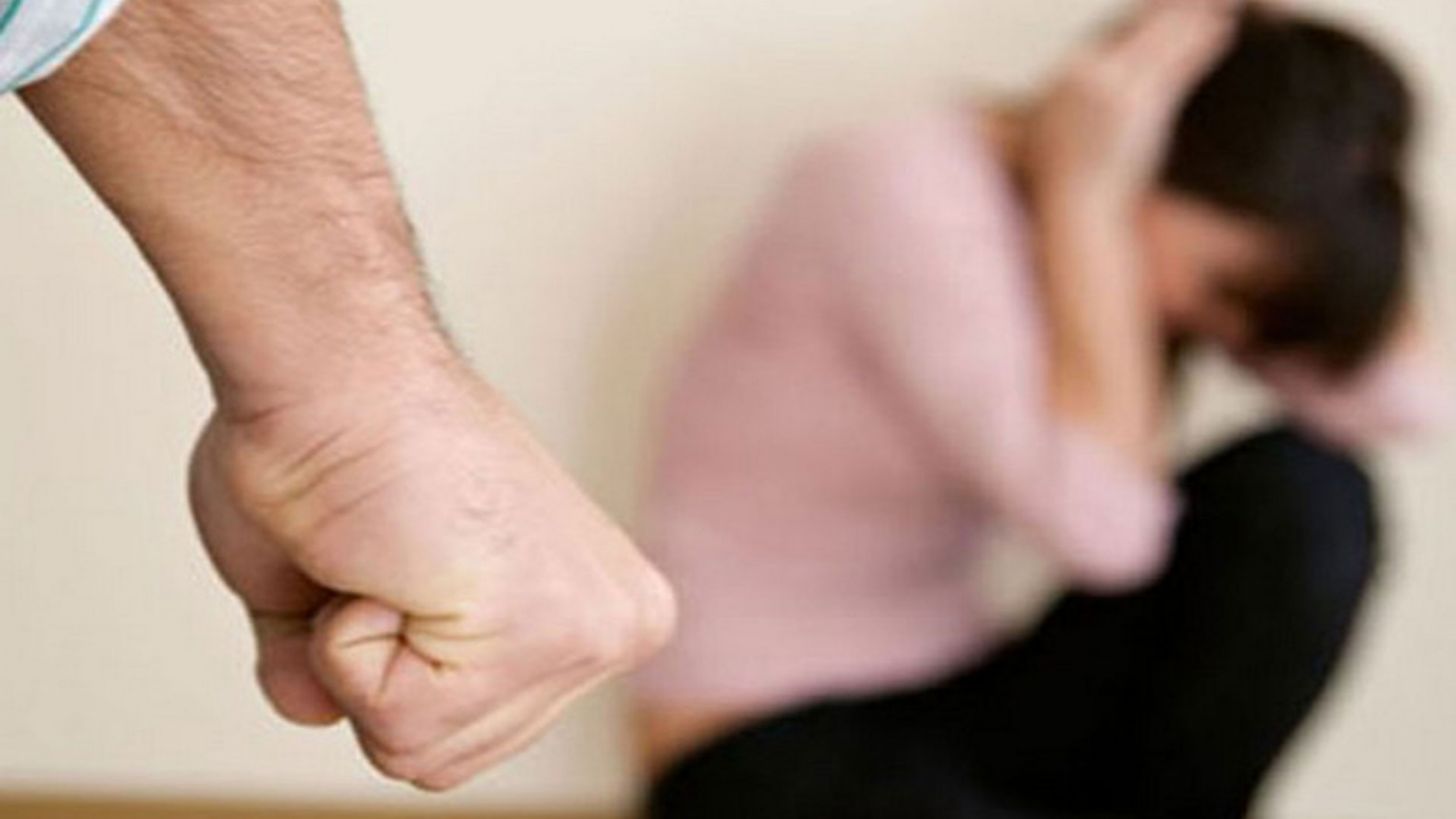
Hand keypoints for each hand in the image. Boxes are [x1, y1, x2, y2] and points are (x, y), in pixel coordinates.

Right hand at [189, 356, 675, 790]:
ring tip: (386, 552)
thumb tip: (322, 706)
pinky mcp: (550, 632)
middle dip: (371, 663)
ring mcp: (591, 635)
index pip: (461, 726)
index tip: (392, 551)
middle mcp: (610, 628)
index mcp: (583, 611)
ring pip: (419, 750)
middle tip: (382, 551)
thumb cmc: (328, 444)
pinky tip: (384, 559)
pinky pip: (401, 725)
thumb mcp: (342, 585)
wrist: (335, 365)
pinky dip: (348, 646)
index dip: (379, 655)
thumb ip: (354, 667)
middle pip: (445, 753)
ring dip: (356, 652)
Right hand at [1027, 0, 1237, 208]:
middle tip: (1203, 2)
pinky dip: (1203, 43)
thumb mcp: (1057, 128)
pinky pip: (1179, 63)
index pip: (1115, 32)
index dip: (1148, 17)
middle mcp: (1088, 72)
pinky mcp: (1141, 104)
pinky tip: (1225, 29)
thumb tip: (1097, 81)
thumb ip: (1079, 97)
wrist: (1074, 208)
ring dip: (1196, 15)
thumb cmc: (1066, 179)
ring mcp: (1115, 86)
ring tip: (1224, 6)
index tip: (1168, 10)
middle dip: (1173, 7)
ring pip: (1163, 37)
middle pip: (1139, 24)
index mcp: (1067, 74)